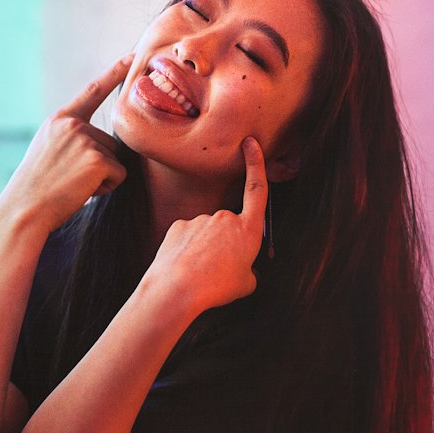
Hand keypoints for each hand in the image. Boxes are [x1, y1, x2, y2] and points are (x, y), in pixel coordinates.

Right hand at [0, 56, 131, 233]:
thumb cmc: (36, 189)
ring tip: (71, 185)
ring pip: (115, 159)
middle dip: (98, 164)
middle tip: (68, 178)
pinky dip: (106, 188)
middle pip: (110, 142)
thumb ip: (72, 138)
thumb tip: (103, 142)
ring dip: (101, 177)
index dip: (115, 72)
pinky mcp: (97, 158)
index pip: (93, 91)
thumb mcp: (48, 151)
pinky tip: (81, 191)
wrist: (23, 210)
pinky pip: (119, 175)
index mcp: (59, 120)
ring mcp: (85, 139)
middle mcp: (73, 124)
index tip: (133, 55)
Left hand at [149, 137, 268, 314]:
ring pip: (208, 233)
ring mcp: (200, 219)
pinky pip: (189, 236)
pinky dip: (189, 249)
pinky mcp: (179, 225)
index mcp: (247, 230)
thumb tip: (244, 268)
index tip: (250, 143)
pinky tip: (184, 266)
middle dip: (227, 244)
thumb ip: (249, 269)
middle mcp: (224, 218)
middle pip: (230, 226)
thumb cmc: (215, 288)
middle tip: (219, 271)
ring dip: (206, 249)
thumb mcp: (245, 284)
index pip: (257, 189)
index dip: (256, 164)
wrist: (176, 289)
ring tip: (200, 273)